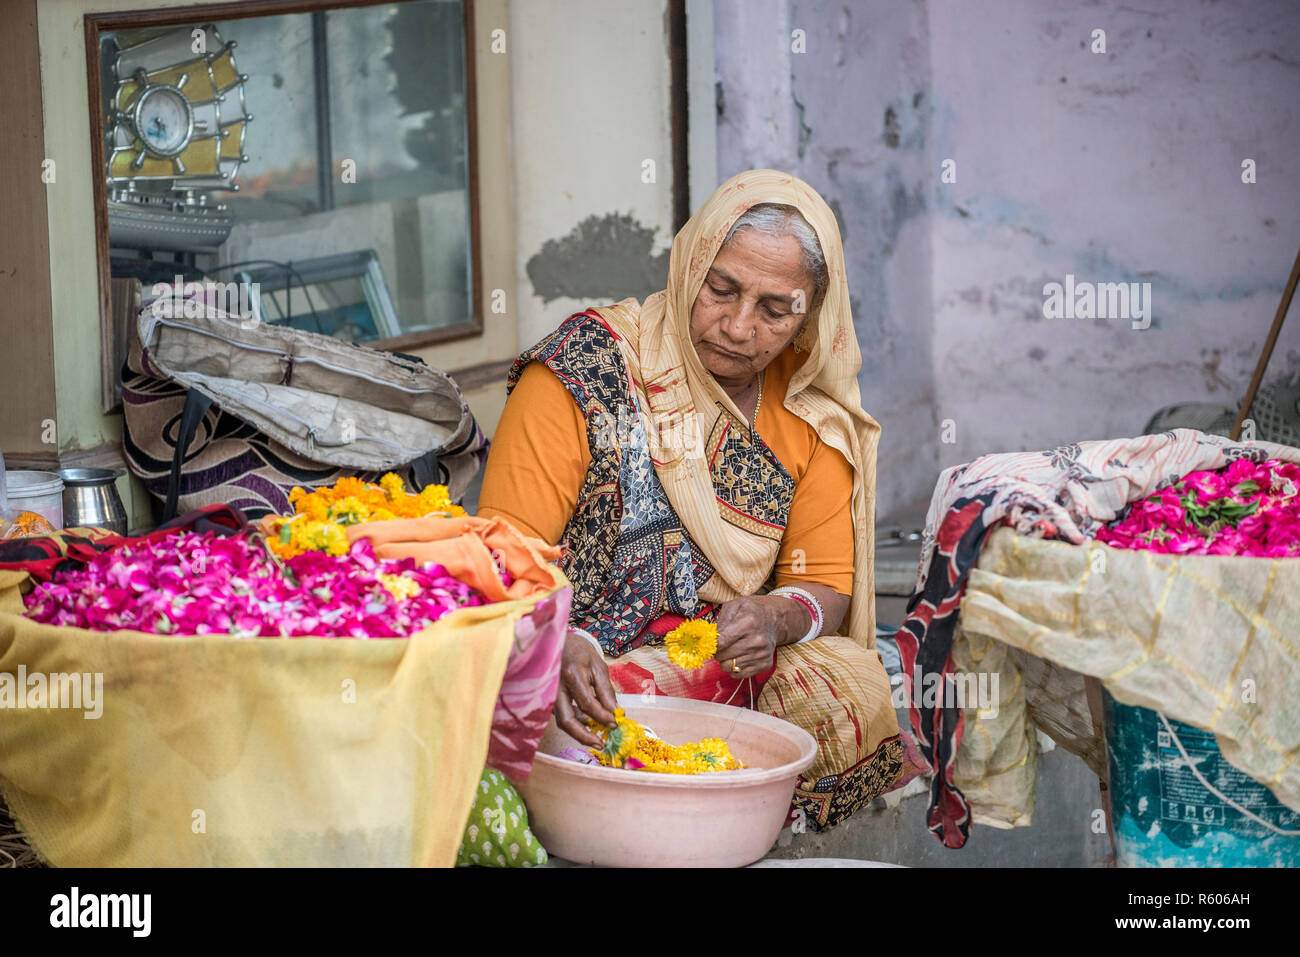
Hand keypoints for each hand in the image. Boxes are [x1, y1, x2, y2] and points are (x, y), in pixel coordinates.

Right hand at [555, 632, 618, 746]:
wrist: (560, 642)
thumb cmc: (581, 652)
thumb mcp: (598, 666)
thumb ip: (605, 690)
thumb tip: (614, 712)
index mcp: (571, 675)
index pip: (586, 703)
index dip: (602, 716)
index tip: (615, 723)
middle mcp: (556, 687)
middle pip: (566, 720)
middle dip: (584, 736)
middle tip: (600, 744)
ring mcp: (549, 694)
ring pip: (562, 720)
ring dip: (579, 732)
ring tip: (596, 738)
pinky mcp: (549, 698)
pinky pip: (561, 714)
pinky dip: (575, 722)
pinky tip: (587, 724)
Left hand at [714, 596, 789, 678]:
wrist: (774, 620)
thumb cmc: (751, 612)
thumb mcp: (735, 606)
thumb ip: (720, 620)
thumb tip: (710, 638)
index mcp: (748, 622)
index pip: (721, 642)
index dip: (712, 644)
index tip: (712, 642)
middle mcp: (757, 640)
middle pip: (723, 656)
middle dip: (718, 652)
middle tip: (722, 645)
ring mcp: (762, 653)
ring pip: (729, 667)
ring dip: (726, 660)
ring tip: (731, 650)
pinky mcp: (765, 664)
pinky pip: (739, 674)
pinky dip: (735, 667)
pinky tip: (739, 656)